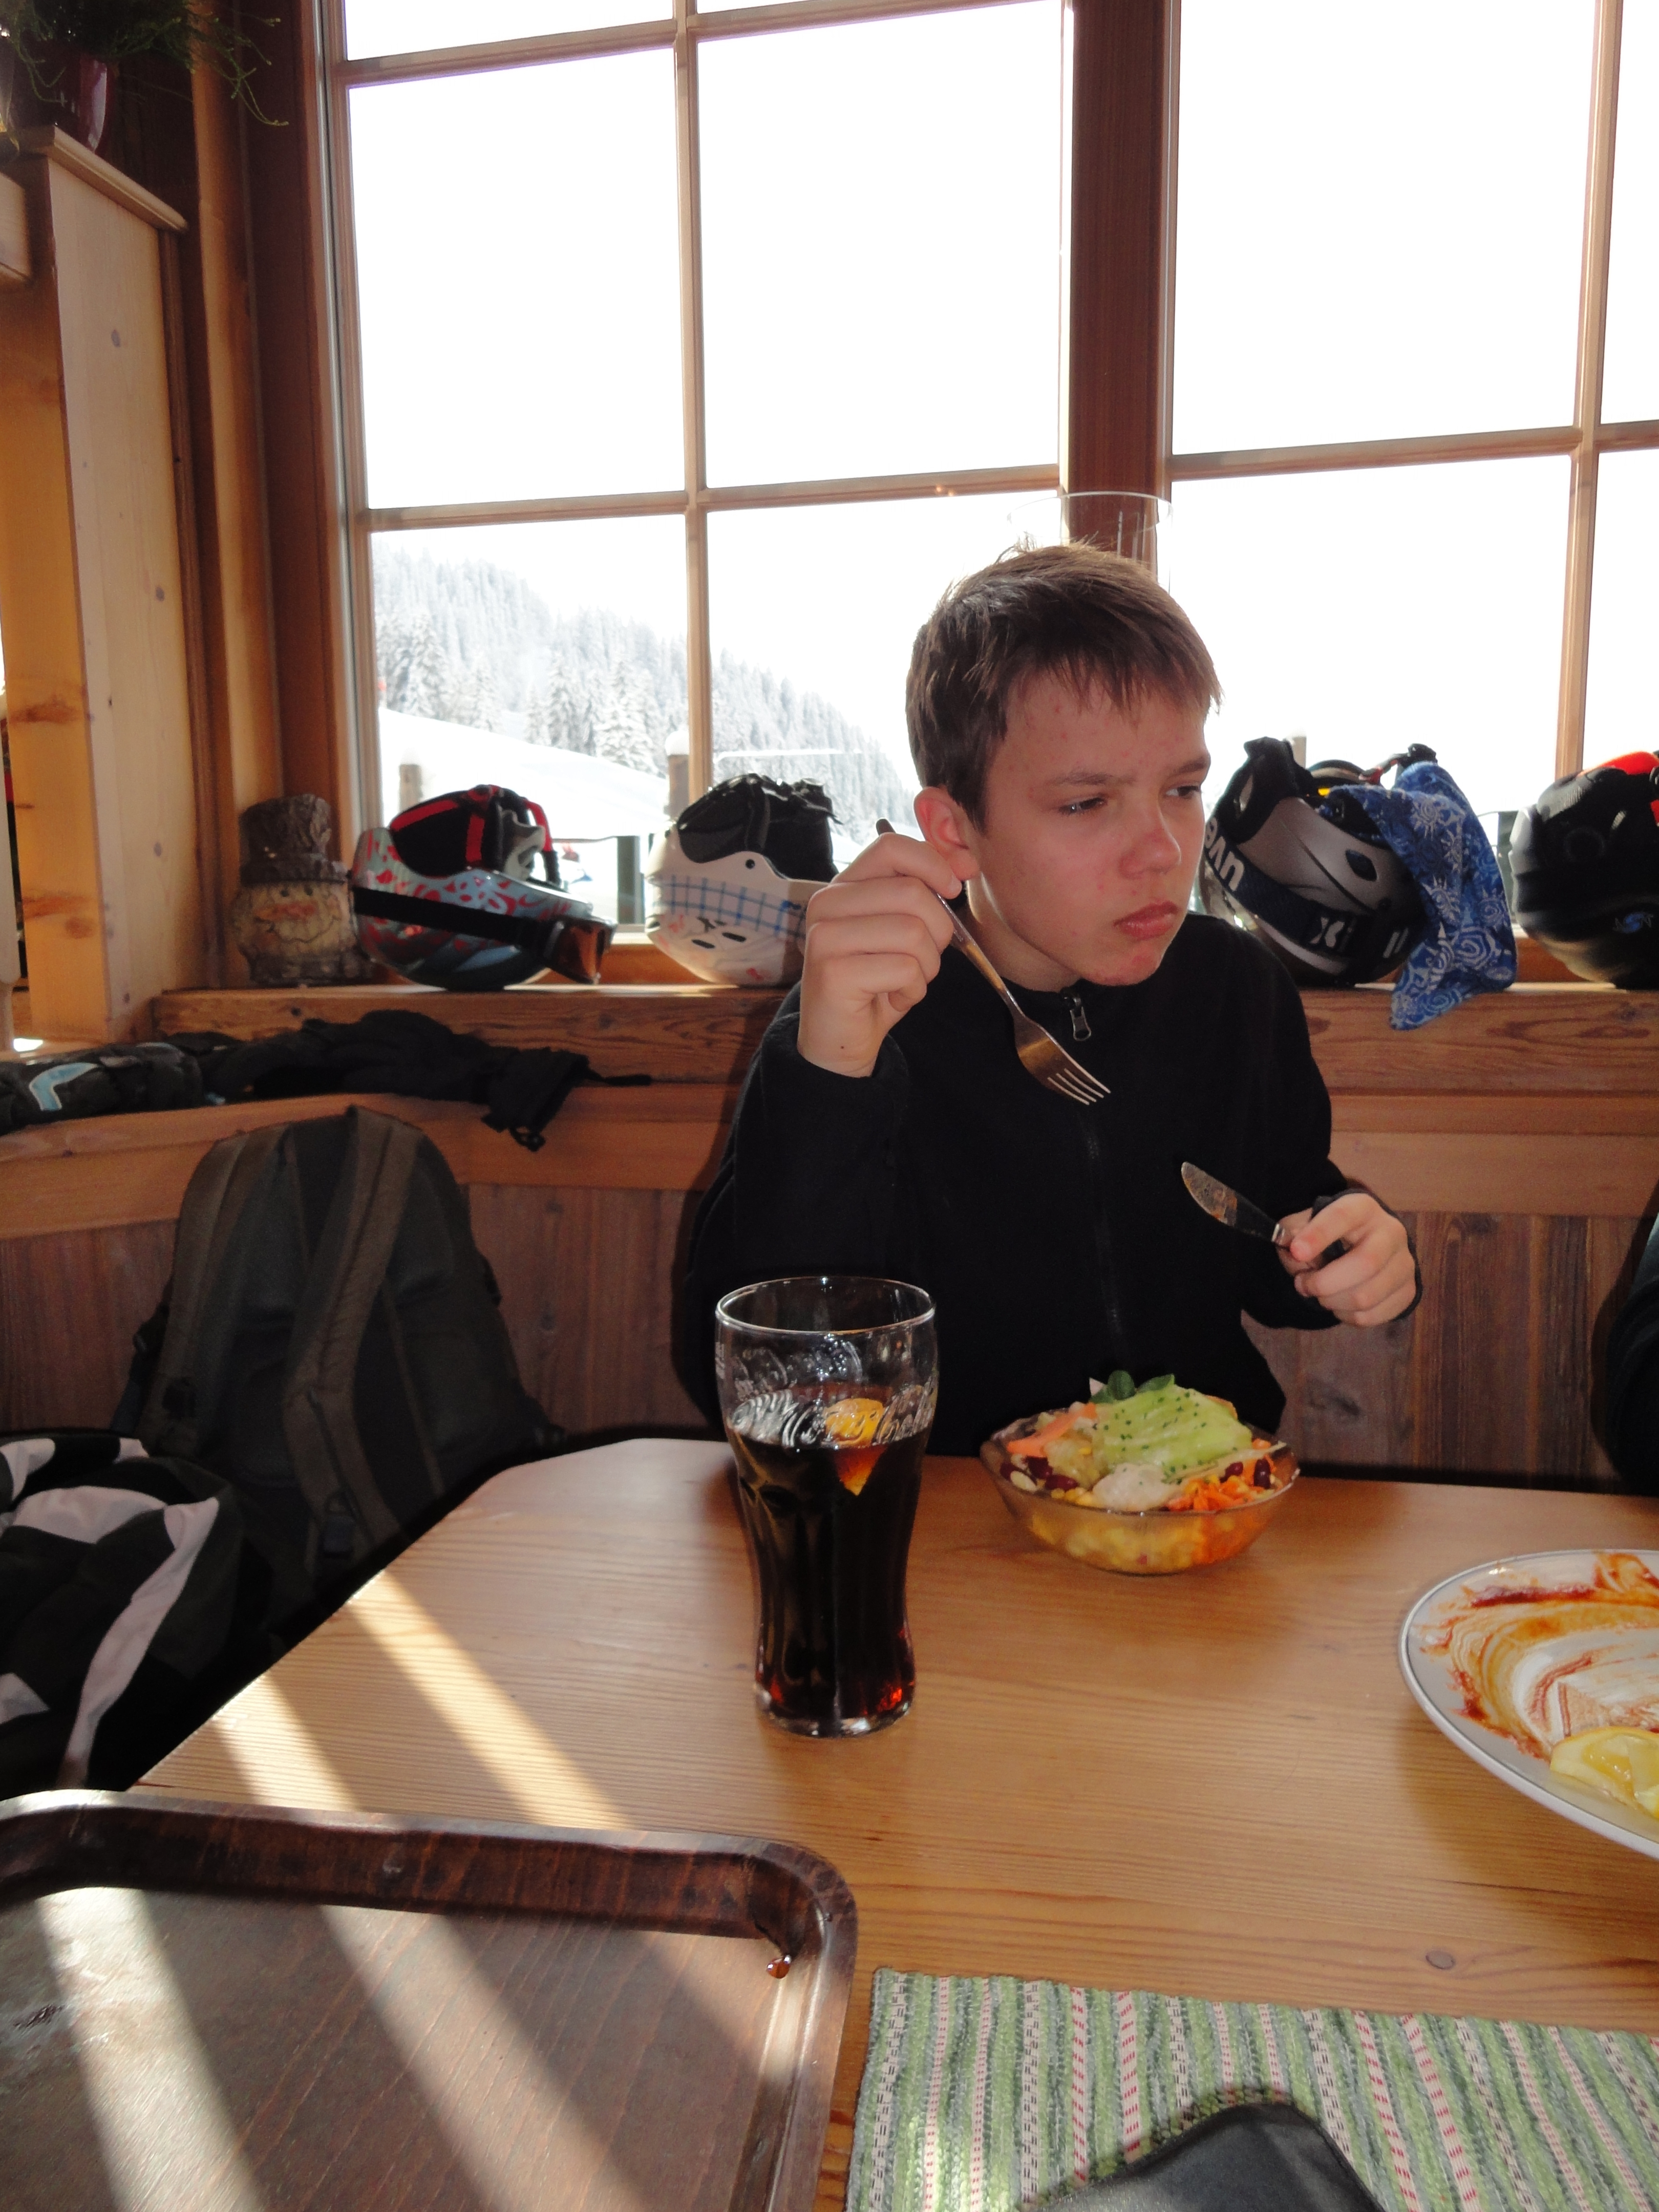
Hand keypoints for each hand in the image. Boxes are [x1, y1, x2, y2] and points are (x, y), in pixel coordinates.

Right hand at [796, 831, 961, 1077]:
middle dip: (938, 931)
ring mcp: (825, 937)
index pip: (891, 846)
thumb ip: (927, 889)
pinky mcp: (832, 972)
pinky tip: (893, 998)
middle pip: (912, 892)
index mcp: (844, 885)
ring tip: (906, 980)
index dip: (933, 863)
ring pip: (912, 932)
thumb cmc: (877, 980)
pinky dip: (913, 990)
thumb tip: (966, 860)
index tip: (953, 889)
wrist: (840, 1039)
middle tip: (924, 958)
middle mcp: (826, 904)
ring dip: (926, 966)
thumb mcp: (904, 927)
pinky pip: (904, 969)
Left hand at [1278, 1192, 1417, 1325]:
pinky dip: (1347, 1316)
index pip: (1343, 1217)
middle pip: (1365, 1263)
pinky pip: (1372, 1316)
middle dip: (1325, 1282)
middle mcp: (1392, 1232)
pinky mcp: (1408, 1291)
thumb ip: (1295, 1235)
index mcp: (1363, 1208)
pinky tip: (1339, 1304)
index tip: (1296, 1251)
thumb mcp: (1306, 1224)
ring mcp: (1405, 1263)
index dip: (1318, 1235)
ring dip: (1332, 1302)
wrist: (1365, 1245)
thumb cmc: (1329, 1234)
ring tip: (1319, 1295)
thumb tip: (1297, 1256)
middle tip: (1302, 1285)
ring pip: (1367, 1296)